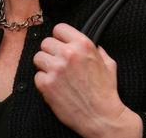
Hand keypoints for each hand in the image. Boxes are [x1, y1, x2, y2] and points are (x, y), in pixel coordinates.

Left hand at [33, 23, 141, 137]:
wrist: (101, 117)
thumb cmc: (105, 93)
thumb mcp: (108, 64)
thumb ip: (98, 50)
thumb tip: (93, 45)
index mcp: (83, 44)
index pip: (59, 28)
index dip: (59, 37)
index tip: (61, 44)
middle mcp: (68, 53)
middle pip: (46, 42)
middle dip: (51, 52)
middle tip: (58, 63)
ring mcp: (56, 68)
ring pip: (38, 57)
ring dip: (45, 66)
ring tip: (55, 75)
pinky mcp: (46, 84)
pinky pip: (37, 76)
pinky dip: (44, 82)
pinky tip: (55, 87)